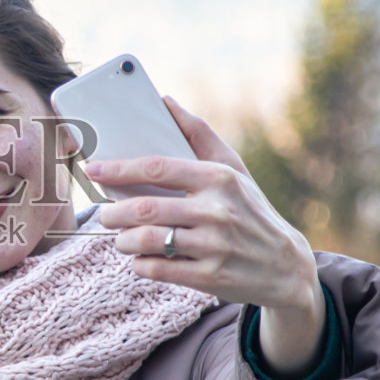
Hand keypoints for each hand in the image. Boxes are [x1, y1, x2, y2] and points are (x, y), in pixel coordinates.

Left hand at [87, 95, 325, 372]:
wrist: (285, 266)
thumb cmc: (250, 210)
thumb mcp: (234, 169)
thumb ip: (199, 135)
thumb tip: (166, 101)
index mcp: (219, 178)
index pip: (157, 168)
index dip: (119, 169)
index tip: (93, 170)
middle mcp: (217, 210)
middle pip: (144, 208)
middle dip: (113, 212)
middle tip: (104, 214)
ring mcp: (215, 245)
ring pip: (146, 241)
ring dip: (122, 240)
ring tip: (120, 238)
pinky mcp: (211, 277)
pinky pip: (157, 269)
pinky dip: (139, 263)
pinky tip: (140, 258)